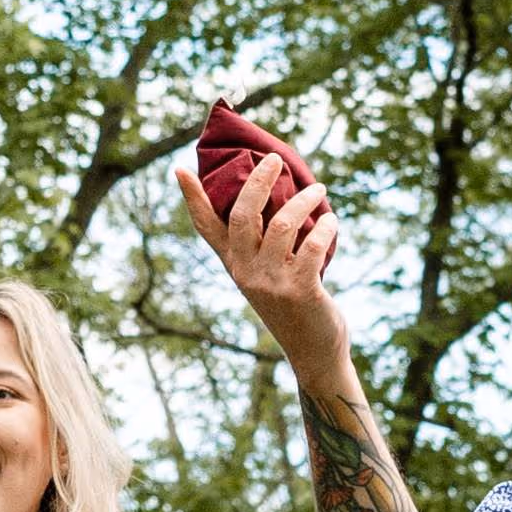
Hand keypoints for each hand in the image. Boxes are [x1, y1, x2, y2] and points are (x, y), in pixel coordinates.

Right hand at [186, 128, 346, 349]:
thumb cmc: (293, 306)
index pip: (207, 228)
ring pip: (284, 224)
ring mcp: (272, 282)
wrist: (312, 352)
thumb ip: (263, 245)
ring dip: (304, 201)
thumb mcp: (267, 276)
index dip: (194, 199)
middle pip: (244, 214)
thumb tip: (275, 198)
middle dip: (259, 180)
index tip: (180, 171)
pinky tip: (331, 221)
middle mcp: (247, 271)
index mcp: (235, 265)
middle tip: (275, 159)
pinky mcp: (300, 289)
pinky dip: (326, 227)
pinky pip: (314, 245)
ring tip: (319, 190)